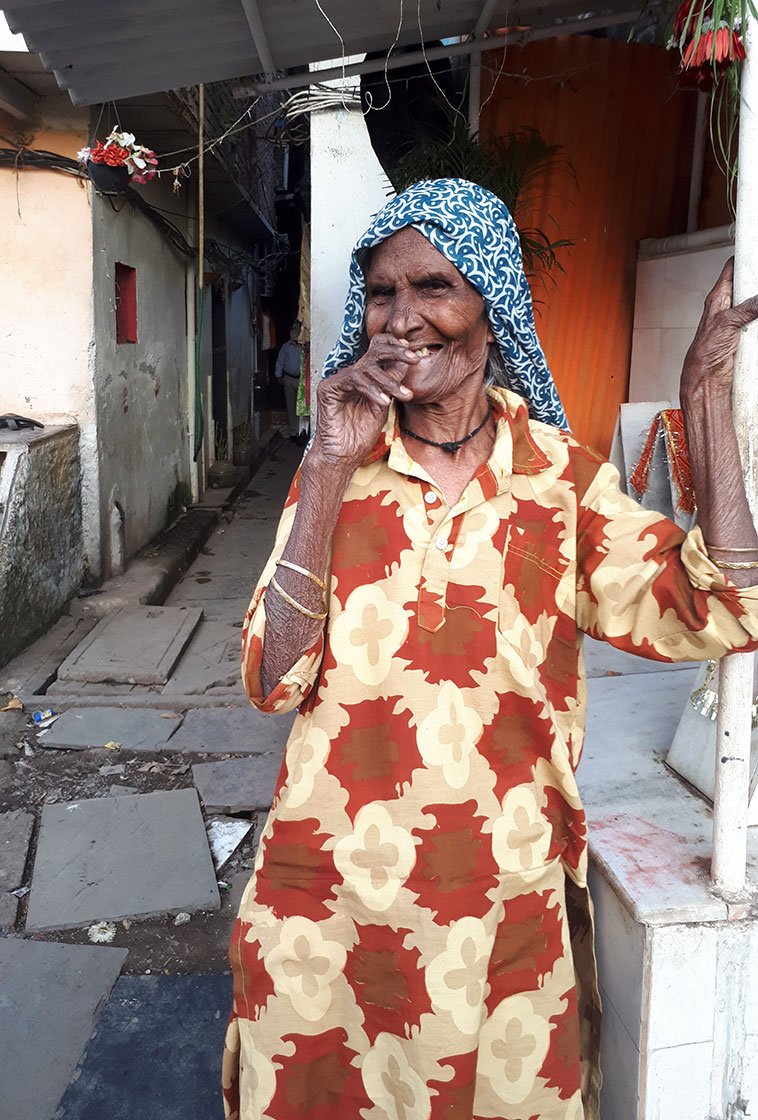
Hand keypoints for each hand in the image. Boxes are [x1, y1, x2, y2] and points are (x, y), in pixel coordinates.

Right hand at [310, 334, 417, 466]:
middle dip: (396, 353)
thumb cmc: (360, 435)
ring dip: (388, 381)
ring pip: (367, 368)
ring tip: (403, 394)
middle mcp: (351, 375)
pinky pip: (353, 380)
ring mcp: (339, 380)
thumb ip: (393, 383)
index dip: (394, 347)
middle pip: (373, 352)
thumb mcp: (384, 405)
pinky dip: (371, 390)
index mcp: (364, 377)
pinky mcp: (328, 388)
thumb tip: (407, 363)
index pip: (378, 351)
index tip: (413, 354)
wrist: (344, 455)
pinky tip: (383, 401)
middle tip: (413, 359)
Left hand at [681, 258, 757, 400]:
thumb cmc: (705, 352)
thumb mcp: (728, 323)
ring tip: (756, 307)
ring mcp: (737, 320)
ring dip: (756, 303)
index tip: (754, 251)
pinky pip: (755, 321)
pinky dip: (757, 319)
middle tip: (756, 280)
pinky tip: (756, 323)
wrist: (705, 379)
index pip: (731, 268)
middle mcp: (727, 306)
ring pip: (753, 303)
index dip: (743, 257)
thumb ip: (749, 307)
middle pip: (747, 285)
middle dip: (754, 282)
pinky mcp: (744, 334)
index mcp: (718, 298)